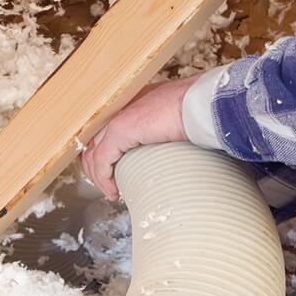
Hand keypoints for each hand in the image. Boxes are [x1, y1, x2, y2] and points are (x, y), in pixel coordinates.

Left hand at [80, 77, 194, 200]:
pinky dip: (104, 179)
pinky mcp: (120, 129)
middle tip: (107, 186)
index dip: (102, 154)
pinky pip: (102, 160)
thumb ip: (163, 129)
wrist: (202, 103)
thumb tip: (166, 145)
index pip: (105, 130)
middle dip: (95, 168)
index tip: (111, 172)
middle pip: (93, 141)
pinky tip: (113, 192)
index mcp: (133, 102)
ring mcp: (117, 117)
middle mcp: (121, 107)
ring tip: (111, 192)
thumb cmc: (198, 110)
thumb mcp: (174, 121)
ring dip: (99, 177)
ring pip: (94, 153)